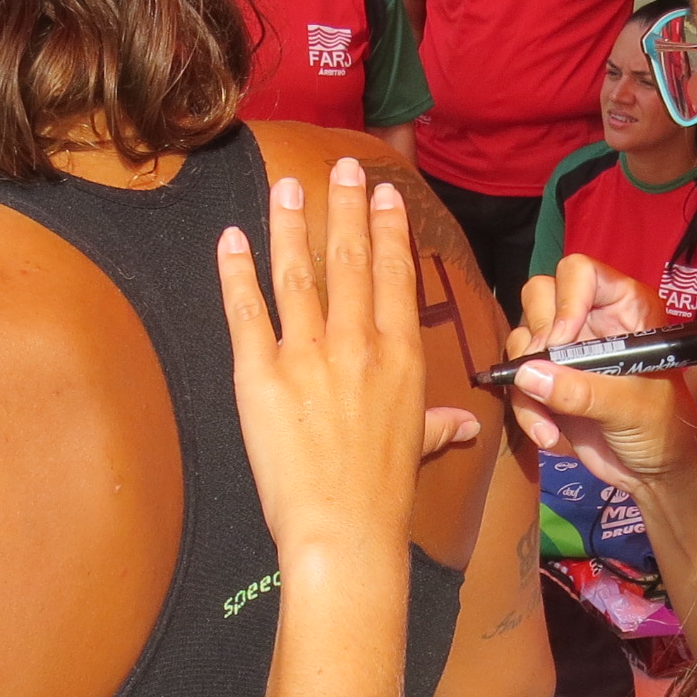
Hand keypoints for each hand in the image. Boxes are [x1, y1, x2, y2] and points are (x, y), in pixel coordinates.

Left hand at [218, 160, 477, 564]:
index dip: (388, 229)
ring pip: (298, 271)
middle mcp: (356, 343)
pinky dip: (236, 271)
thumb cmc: (384, 494)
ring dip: (291, 223)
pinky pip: (245, 310)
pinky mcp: (259, 373)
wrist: (344, 529)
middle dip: (346, 207)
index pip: (395, 275)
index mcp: (399, 356)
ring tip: (286, 187)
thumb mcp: (420, 447)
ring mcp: (306, 354)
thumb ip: (438, 424)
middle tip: (342, 167)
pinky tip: (231, 239)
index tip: (384, 193)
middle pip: (351, 259)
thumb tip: (465, 423)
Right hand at [508, 256, 696, 493]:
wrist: (653, 473)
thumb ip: (582, 391)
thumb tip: (527, 375)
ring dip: (527, 383)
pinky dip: (525, 409)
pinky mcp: (547, 381)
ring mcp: (566, 350)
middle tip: (548, 373)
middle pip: (540, 295)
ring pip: (522, 339)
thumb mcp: (632, 407)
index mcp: (624, 308)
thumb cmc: (662, 428)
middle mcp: (590, 320)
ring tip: (550, 422)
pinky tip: (548, 435)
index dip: (566, 300)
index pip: (581, 272)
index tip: (562, 342)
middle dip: (537, 336)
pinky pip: (517, 380)